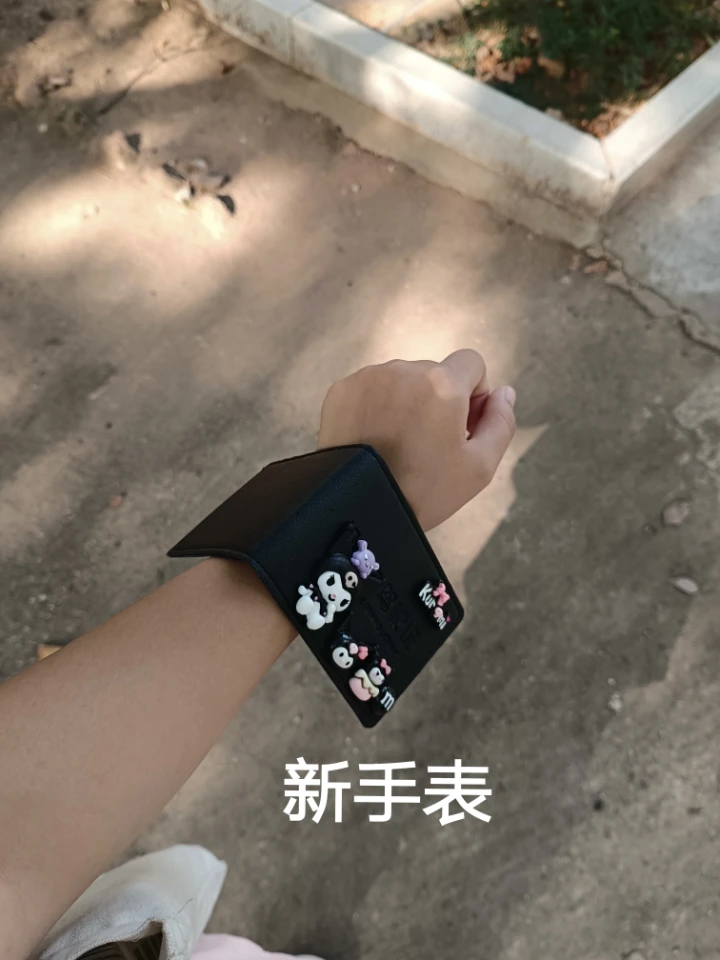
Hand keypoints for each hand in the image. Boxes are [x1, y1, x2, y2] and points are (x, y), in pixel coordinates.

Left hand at [317, 350, 515, 529]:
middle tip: (427, 446)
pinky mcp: (342, 390)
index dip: (474, 393)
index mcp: (442, 383)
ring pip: (401, 381)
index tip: (462, 426)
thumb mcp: (479, 467)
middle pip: (434, 373)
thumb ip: (501, 422)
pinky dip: (376, 408)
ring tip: (397, 446)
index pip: (472, 363)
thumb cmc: (423, 491)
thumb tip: (504, 393)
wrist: (358, 507)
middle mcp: (404, 370)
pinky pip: (371, 389)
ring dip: (406, 403)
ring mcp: (369, 377)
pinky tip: (374, 441)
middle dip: (438, 401)